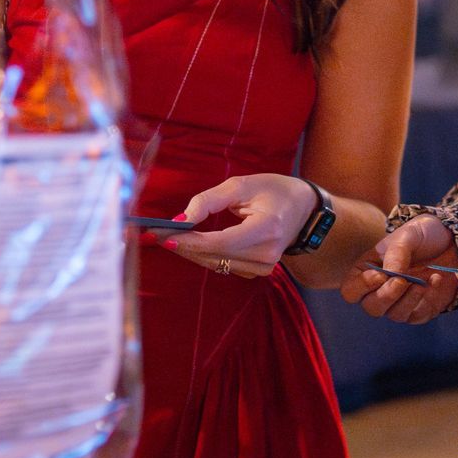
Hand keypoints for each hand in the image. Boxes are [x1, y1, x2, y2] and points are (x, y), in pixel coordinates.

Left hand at [161, 173, 320, 278]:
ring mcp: (264, 267)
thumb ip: (209, 200)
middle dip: (182, 245)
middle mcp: (267, 253)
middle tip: (154, 235)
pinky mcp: (258, 272)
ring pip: (216, 264)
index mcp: (267, 228)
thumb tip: (180, 219)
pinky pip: (223, 266)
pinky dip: (205, 255)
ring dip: (190, 252)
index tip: (163, 235)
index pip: (221, 241)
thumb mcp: (242, 185)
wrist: (303, 211)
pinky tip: (189, 245)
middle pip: (214, 255)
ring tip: (166, 238)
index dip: (190, 241)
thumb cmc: (273, 192)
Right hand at [339, 215, 457, 324]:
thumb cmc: (422, 235)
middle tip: (403, 281)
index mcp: (366, 271)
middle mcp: (379, 291)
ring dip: (409, 299)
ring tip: (424, 280)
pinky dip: (426, 300)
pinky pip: (418, 315)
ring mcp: (399, 302)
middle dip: (387, 296)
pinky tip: (436, 279)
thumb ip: (396, 253)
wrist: (451, 242)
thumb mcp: (407, 235)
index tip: (381, 275)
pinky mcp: (419, 310)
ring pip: (395, 315)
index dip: (363, 287)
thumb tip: (390, 275)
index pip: (351, 291)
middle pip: (372, 308)